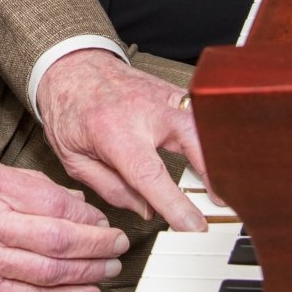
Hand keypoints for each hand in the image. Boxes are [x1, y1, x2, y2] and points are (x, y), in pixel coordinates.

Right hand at [0, 156, 130, 291]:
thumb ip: (28, 184)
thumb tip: (74, 200)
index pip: (52, 203)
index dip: (87, 213)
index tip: (103, 217)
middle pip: (57, 240)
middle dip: (97, 244)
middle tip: (119, 243)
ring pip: (49, 273)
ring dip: (89, 272)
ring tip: (110, 267)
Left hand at [37, 50, 209, 232]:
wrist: (72, 65)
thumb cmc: (68, 108)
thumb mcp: (74, 158)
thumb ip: (111, 188)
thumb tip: (148, 211)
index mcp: (112, 132)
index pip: (149, 174)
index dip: (175, 202)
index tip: (194, 225)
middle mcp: (143, 111)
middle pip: (191, 139)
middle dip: (212, 173)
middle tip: (222, 204)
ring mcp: (162, 98)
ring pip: (203, 124)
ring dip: (216, 156)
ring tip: (223, 187)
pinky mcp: (173, 92)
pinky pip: (200, 115)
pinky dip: (210, 137)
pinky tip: (214, 158)